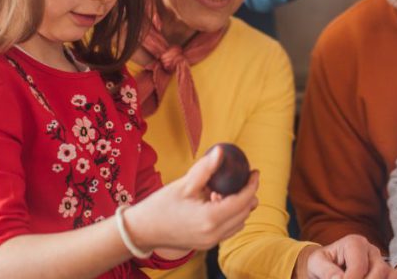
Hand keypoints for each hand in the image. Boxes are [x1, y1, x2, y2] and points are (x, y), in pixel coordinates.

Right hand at [127, 145, 258, 254]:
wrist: (142, 230)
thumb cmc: (160, 206)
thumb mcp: (184, 185)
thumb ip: (205, 169)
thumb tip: (221, 152)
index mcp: (210, 219)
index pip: (243, 201)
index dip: (252, 185)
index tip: (254, 172)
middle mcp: (213, 234)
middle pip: (244, 213)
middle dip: (248, 195)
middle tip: (242, 178)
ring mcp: (210, 242)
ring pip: (239, 223)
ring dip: (240, 207)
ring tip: (224, 191)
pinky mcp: (206, 245)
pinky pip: (228, 230)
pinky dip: (231, 216)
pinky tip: (216, 203)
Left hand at [297, 234, 394, 278]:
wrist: (327, 267)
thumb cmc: (322, 263)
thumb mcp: (316, 263)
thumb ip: (326, 270)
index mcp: (354, 242)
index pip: (359, 265)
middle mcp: (371, 250)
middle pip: (379, 270)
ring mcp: (381, 261)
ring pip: (390, 275)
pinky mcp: (386, 273)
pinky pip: (394, 278)